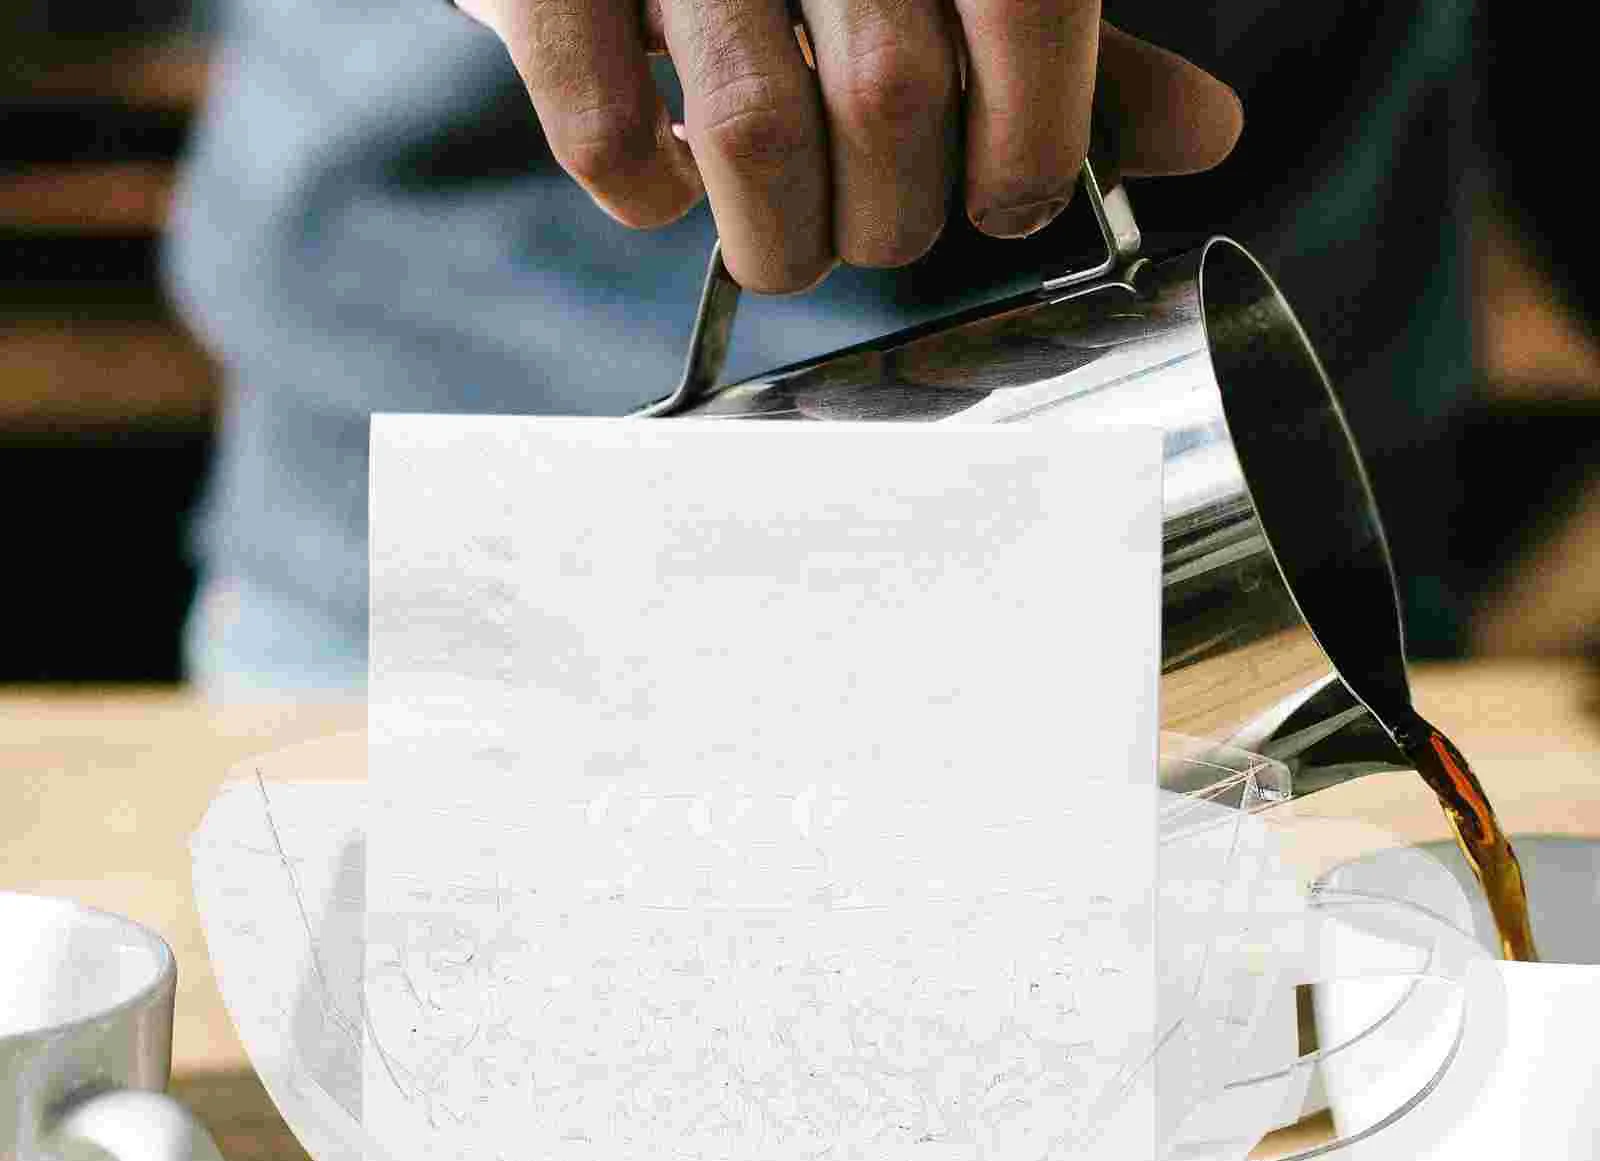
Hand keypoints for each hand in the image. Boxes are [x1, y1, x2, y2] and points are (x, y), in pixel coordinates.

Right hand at [459, 0, 1241, 292]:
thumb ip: (1063, 46)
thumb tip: (1204, 138)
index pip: (1029, 19)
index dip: (1031, 147)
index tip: (1006, 198)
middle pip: (889, 103)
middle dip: (894, 217)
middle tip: (877, 222)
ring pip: (754, 134)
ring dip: (778, 240)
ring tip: (781, 234)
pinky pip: (606, 131)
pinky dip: (646, 195)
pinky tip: (672, 181)